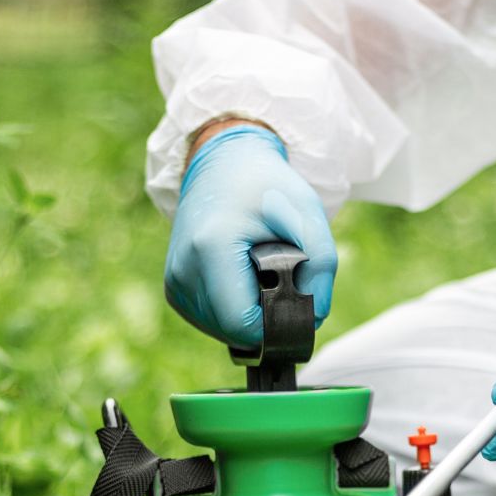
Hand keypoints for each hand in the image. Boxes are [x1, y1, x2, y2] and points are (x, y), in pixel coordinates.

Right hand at [165, 122, 336, 346]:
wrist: (224, 163)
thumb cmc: (267, 185)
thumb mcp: (307, 213)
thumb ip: (321, 265)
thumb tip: (314, 318)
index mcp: (210, 249)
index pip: (243, 325)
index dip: (277, 324)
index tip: (295, 298)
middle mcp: (183, 270)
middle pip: (233, 332)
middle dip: (266, 318)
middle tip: (280, 278)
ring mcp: (174, 282)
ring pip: (222, 331)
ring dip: (250, 315)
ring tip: (260, 273)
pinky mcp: (174, 288)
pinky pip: (211, 321)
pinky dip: (234, 310)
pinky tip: (243, 279)